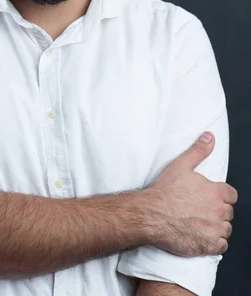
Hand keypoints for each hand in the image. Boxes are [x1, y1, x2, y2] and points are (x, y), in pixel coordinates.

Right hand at [145, 132, 237, 256]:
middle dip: (219, 211)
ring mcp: (214, 229)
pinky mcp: (208, 245)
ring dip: (217, 227)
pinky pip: (221, 246)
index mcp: (215, 192)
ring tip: (202, 224)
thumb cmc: (164, 191)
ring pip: (226, 229)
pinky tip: (203, 237)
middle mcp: (218, 211)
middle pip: (228, 212)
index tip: (212, 198)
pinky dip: (215, 243)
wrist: (151, 214)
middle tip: (203, 210)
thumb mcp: (181, 164)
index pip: (231, 195)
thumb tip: (210, 137)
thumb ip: (199, 150)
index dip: (222, 196)